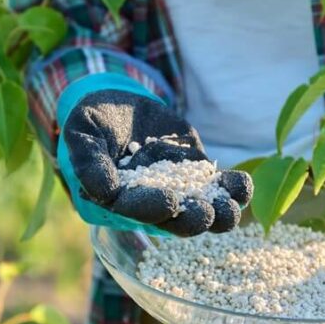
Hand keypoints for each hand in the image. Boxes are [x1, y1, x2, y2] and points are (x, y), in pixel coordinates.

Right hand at [60, 89, 252, 235]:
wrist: (118, 103)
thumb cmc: (92, 120)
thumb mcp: (82, 134)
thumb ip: (89, 162)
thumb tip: (104, 190)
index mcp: (116, 200)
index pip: (134, 209)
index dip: (151, 208)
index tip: (169, 202)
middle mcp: (148, 203)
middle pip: (171, 220)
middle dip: (191, 220)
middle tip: (207, 213)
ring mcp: (175, 189)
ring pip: (200, 211)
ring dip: (219, 214)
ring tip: (232, 206)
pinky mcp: (196, 174)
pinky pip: (217, 188)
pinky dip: (231, 189)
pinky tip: (242, 185)